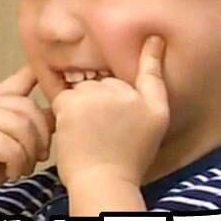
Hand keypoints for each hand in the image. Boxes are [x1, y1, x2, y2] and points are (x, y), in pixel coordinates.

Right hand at [0, 66, 54, 210]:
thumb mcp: (15, 139)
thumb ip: (32, 121)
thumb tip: (62, 108)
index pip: (25, 75)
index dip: (44, 73)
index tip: (61, 81)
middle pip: (30, 108)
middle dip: (42, 136)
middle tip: (40, 157)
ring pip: (23, 127)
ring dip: (30, 153)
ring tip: (24, 167)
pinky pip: (12, 147)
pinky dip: (18, 164)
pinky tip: (13, 173)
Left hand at [50, 35, 169, 189]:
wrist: (104, 181)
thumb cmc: (132, 155)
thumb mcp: (156, 118)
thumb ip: (155, 79)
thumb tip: (155, 39)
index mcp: (144, 95)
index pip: (141, 70)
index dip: (142, 62)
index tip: (146, 50)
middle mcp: (120, 89)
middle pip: (105, 82)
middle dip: (102, 98)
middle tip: (106, 128)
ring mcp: (94, 95)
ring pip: (84, 88)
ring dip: (83, 105)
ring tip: (90, 132)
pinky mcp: (70, 104)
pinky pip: (65, 96)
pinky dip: (66, 111)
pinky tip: (75, 130)